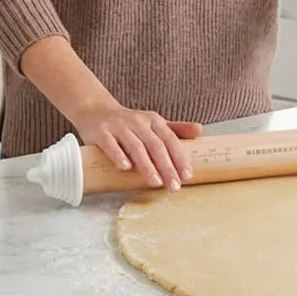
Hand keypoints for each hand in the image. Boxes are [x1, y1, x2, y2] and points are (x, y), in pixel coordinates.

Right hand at [76, 104, 201, 191]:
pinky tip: (126, 168)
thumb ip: (175, 129)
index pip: (170, 140)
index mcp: (154, 121)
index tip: (187, 175)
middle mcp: (138, 122)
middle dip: (166, 166)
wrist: (95, 109)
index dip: (179, 157)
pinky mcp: (102, 132)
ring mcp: (119, 127)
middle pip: (155, 145)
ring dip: (146, 165)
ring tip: (156, 182)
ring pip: (135, 146)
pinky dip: (119, 155)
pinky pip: (110, 144)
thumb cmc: (129, 122)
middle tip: (174, 186)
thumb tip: (200, 131)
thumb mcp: (153, 122)